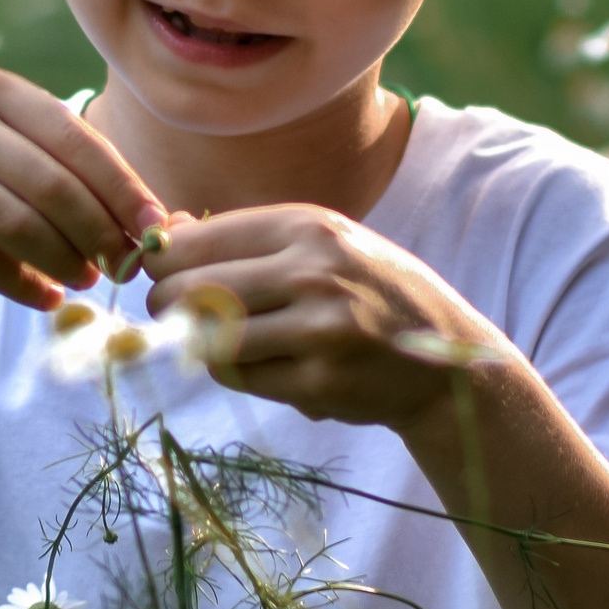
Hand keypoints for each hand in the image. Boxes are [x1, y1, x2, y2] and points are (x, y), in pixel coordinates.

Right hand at [0, 65, 167, 310]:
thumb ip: (51, 161)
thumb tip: (144, 215)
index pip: (73, 137)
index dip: (121, 185)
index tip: (155, 224)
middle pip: (51, 184)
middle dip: (99, 230)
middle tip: (126, 263)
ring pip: (20, 224)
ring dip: (65, 260)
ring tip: (87, 280)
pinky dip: (24, 284)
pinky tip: (46, 296)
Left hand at [140, 204, 500, 431]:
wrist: (447, 359)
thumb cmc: (368, 291)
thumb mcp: (320, 244)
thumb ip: (244, 237)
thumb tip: (165, 231)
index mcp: (307, 226)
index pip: (193, 242)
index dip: (161, 263)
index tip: (163, 275)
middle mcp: (312, 271)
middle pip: (188, 292)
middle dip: (166, 307)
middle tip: (174, 315)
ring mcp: (318, 329)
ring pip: (207, 340)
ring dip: (197, 344)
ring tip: (214, 339)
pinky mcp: (320, 381)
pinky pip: (240, 377)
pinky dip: (234, 372)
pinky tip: (260, 362)